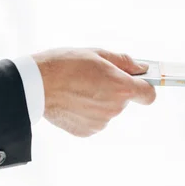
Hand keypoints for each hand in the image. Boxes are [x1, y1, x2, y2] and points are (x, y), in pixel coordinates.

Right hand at [32, 48, 155, 136]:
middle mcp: (115, 108)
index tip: (139, 83)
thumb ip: (125, 62)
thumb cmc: (65, 64)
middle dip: (115, 90)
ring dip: (99, 101)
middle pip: (125, 100)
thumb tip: (142, 69)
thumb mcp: (98, 54)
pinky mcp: (87, 131)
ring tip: (78, 89)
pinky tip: (73, 101)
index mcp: (122, 88)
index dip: (145, 88)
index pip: (149, 95)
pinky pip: (95, 120)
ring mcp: (101, 122)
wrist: (35, 85)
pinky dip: (87, 112)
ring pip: (108, 110)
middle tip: (94, 78)